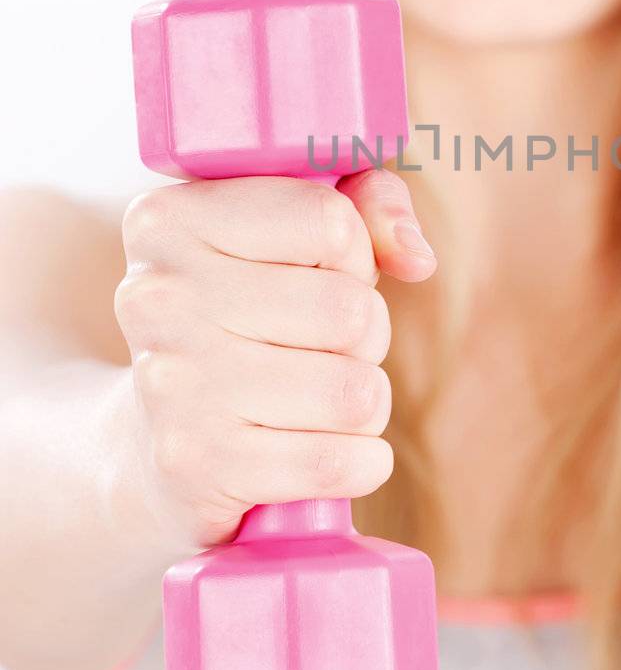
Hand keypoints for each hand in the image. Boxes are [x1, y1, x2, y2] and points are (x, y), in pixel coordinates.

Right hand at [113, 169, 434, 549]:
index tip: (316, 274)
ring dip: (365, 403)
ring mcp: (170, 383)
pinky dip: (361, 463)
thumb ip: (367, 204)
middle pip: (349, 310)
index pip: (330, 221)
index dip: (354, 255)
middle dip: (366, 336)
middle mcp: (155, 295)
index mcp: (170, 219)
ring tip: (320, 401)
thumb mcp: (295, 236)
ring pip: (355, 392)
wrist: (158, 449)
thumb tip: (417, 258)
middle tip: (324, 350)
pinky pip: (337, 462)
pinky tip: (328, 453)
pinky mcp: (194, 465)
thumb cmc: (248, 322)